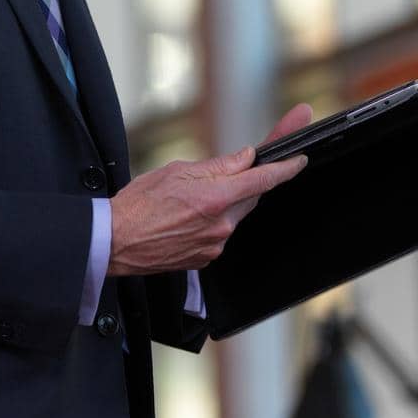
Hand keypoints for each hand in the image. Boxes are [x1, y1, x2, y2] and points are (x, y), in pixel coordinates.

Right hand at [107, 103, 313, 276]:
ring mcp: (215, 245)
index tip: (300, 159)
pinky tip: (187, 215)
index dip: (285, 168)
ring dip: (224, 200)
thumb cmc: (140, 202)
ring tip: (190, 196)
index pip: (262, 179)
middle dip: (246, 180)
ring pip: (234, 214)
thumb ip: (217, 166)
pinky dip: (212, 218)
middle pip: (249, 196)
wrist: (117, 241)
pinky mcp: (207, 258)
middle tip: (234, 167)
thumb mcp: (177, 170)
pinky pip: (220, 232)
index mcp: (215, 198)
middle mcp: (221, 225)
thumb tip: (245, 159)